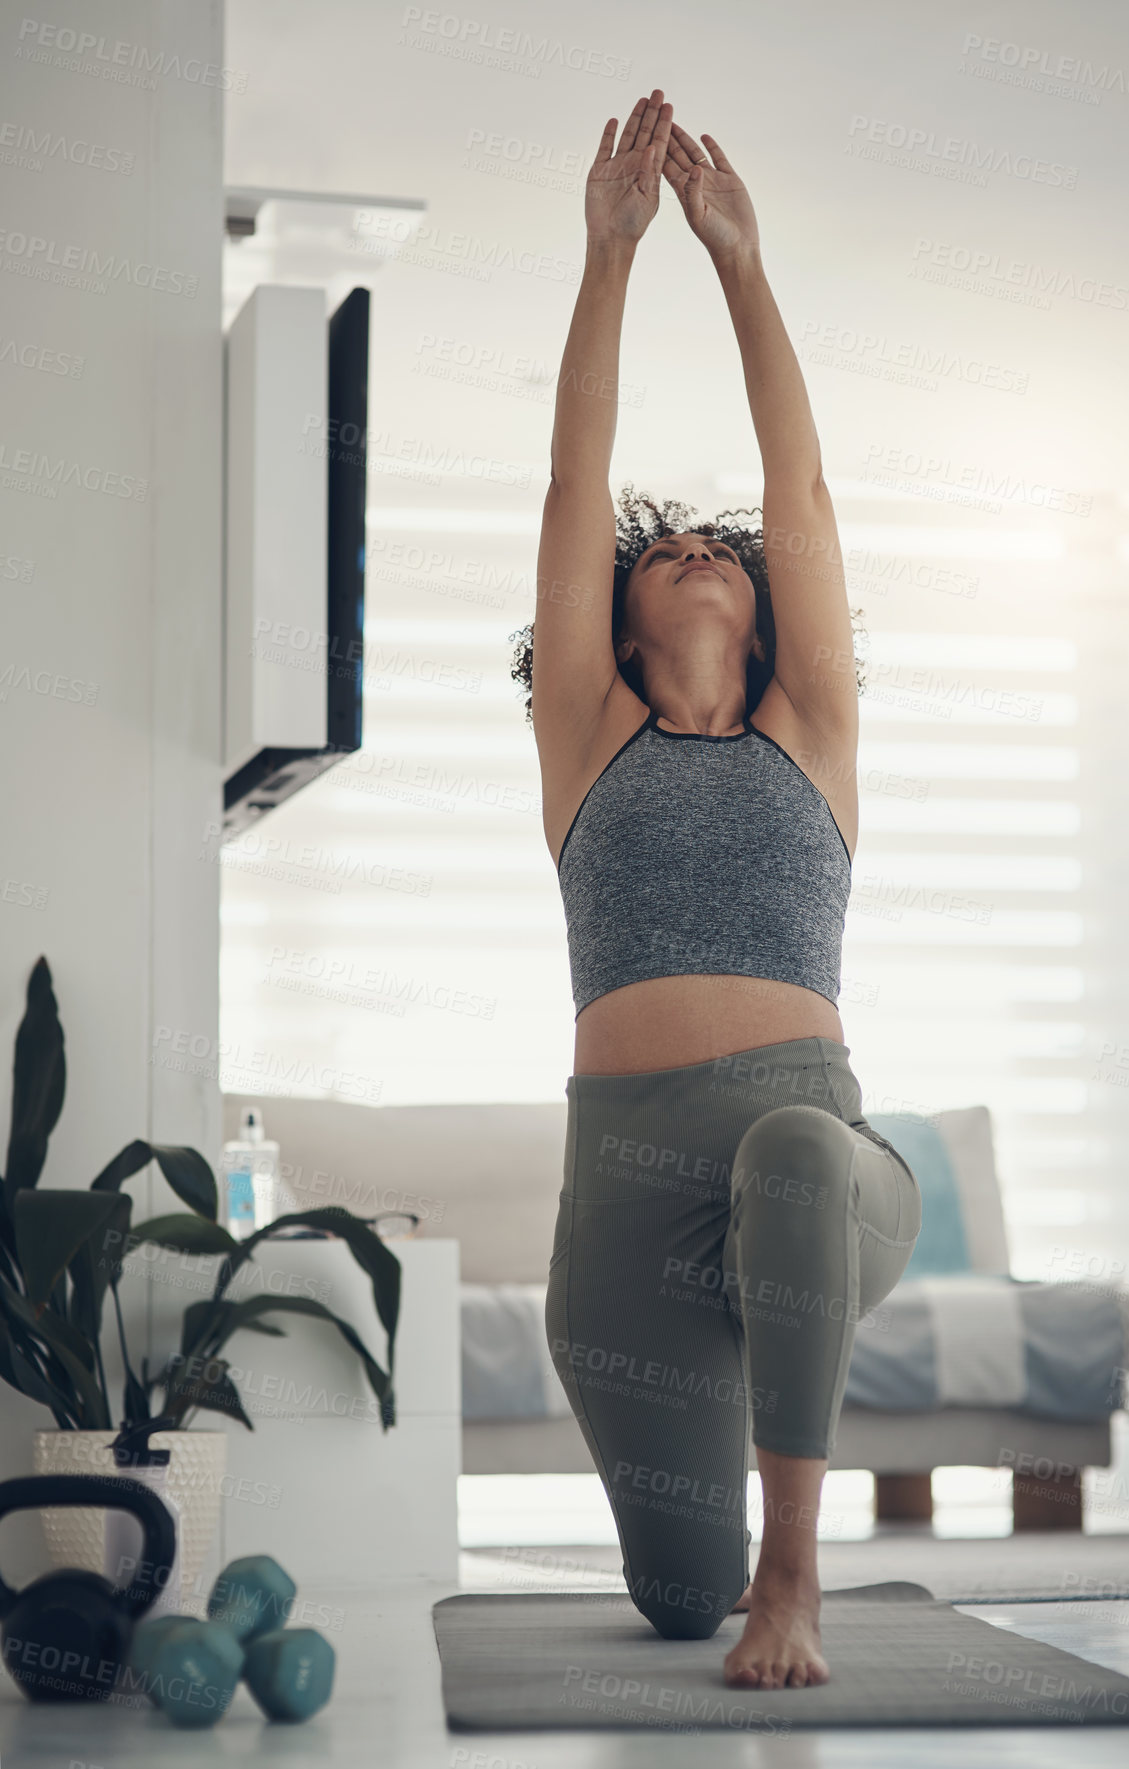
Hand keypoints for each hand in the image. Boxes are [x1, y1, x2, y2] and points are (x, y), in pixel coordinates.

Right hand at [585, 89, 672, 244]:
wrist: (610, 238)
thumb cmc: (633, 224)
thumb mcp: (649, 198)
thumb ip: (651, 173)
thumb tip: (654, 146)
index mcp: (650, 172)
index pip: (659, 142)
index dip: (664, 124)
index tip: (669, 106)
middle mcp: (635, 166)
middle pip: (645, 134)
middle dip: (651, 113)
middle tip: (658, 93)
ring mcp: (617, 166)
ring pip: (627, 136)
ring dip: (634, 118)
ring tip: (642, 100)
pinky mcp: (599, 171)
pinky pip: (605, 147)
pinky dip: (609, 134)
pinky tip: (615, 120)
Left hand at [662, 121, 759, 258]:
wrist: (738, 246)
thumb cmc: (715, 237)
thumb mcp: (699, 216)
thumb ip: (694, 192)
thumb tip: (694, 168)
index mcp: (683, 192)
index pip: (666, 164)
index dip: (657, 147)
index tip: (647, 131)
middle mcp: (695, 183)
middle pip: (677, 154)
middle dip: (667, 136)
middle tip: (656, 119)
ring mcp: (712, 180)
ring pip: (695, 153)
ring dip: (685, 138)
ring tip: (674, 121)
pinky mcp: (729, 179)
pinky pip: (719, 158)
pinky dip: (712, 147)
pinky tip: (704, 136)